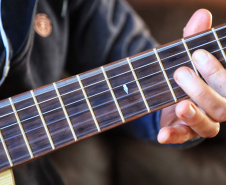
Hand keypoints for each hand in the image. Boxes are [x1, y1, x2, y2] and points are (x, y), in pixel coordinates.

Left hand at [158, 9, 225, 143]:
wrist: (174, 93)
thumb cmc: (186, 73)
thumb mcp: (188, 56)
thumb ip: (194, 38)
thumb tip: (202, 14)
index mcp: (222, 89)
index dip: (217, 70)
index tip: (197, 53)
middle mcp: (217, 108)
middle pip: (221, 107)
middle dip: (202, 89)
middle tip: (180, 72)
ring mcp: (200, 122)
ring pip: (207, 125)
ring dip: (193, 113)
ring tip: (180, 104)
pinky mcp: (183, 131)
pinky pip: (182, 138)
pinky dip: (172, 137)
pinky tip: (162, 135)